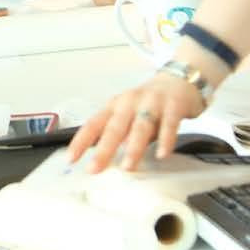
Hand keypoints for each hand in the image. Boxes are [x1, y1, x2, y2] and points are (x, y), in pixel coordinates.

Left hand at [68, 72, 206, 171]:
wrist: (178, 81)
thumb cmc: (149, 104)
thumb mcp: (129, 116)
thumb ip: (119, 136)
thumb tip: (106, 160)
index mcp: (115, 106)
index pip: (93, 124)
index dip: (80, 141)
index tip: (71, 159)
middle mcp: (130, 103)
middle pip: (114, 127)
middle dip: (103, 149)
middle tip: (95, 168)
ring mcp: (152, 102)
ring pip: (140, 126)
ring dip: (133, 147)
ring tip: (128, 166)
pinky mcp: (173, 105)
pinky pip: (169, 123)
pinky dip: (166, 139)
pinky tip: (163, 154)